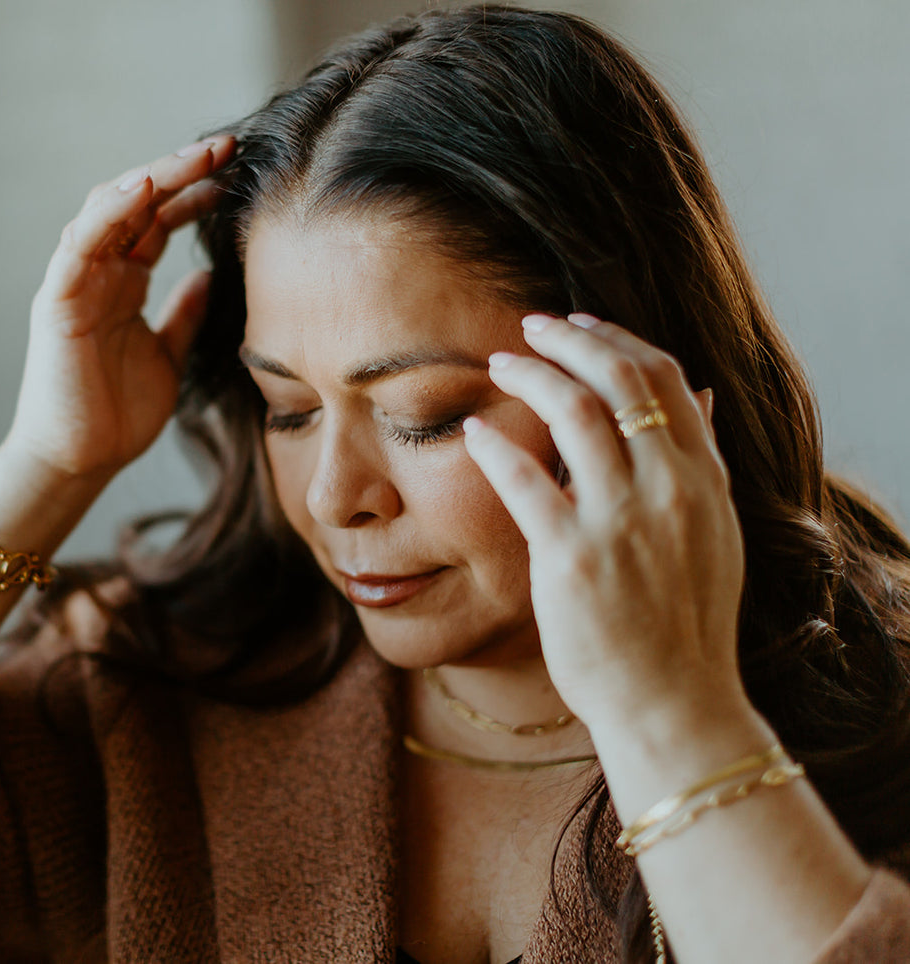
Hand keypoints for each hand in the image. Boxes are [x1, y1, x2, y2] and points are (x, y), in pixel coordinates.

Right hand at [4, 135, 234, 482]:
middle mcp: (97, 273)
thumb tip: (207, 276)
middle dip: (181, 171)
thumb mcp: (168, 356)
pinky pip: (80, 243)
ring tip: (197, 156)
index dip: (195, 192)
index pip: (158, 221)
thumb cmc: (117, 416)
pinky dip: (110, 213)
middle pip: (137, 204)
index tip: (238, 172)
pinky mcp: (57, 300)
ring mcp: (75, 282)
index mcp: (122, 284)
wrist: (79, 463)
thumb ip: (183, 314)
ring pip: (109, 209)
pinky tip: (145, 189)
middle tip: (228, 147)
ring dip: (152, 178)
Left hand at [461, 312, 747, 731]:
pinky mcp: (570, 557)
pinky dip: (497, 444)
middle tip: (530, 327)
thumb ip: (701, 465)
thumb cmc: (685, 627)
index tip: (581, 327)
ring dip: (531, 375)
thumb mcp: (715, 536)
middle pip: (620, 380)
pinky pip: (525, 479)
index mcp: (704, 481)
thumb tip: (702, 397)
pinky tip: (474, 430)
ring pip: (574, 412)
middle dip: (571, 341)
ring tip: (498, 364)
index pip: (666, 380)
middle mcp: (669, 489)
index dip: (618, 342)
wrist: (674, 705)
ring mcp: (621, 520)